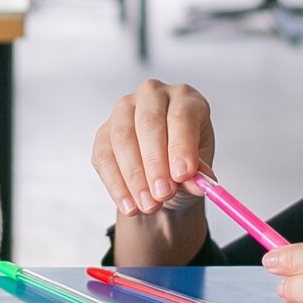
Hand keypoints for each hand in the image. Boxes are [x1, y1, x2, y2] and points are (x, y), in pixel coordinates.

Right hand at [90, 79, 214, 216]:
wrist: (163, 175)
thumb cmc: (183, 162)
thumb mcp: (199, 169)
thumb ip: (198, 174)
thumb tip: (197, 184)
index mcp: (185, 98)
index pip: (181, 116)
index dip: (181, 145)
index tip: (184, 175)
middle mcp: (152, 96)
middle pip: (149, 123)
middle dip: (155, 163)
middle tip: (163, 194)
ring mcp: (123, 111)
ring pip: (123, 139)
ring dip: (135, 177)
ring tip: (149, 206)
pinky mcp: (103, 133)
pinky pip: (105, 158)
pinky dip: (117, 185)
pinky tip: (130, 205)